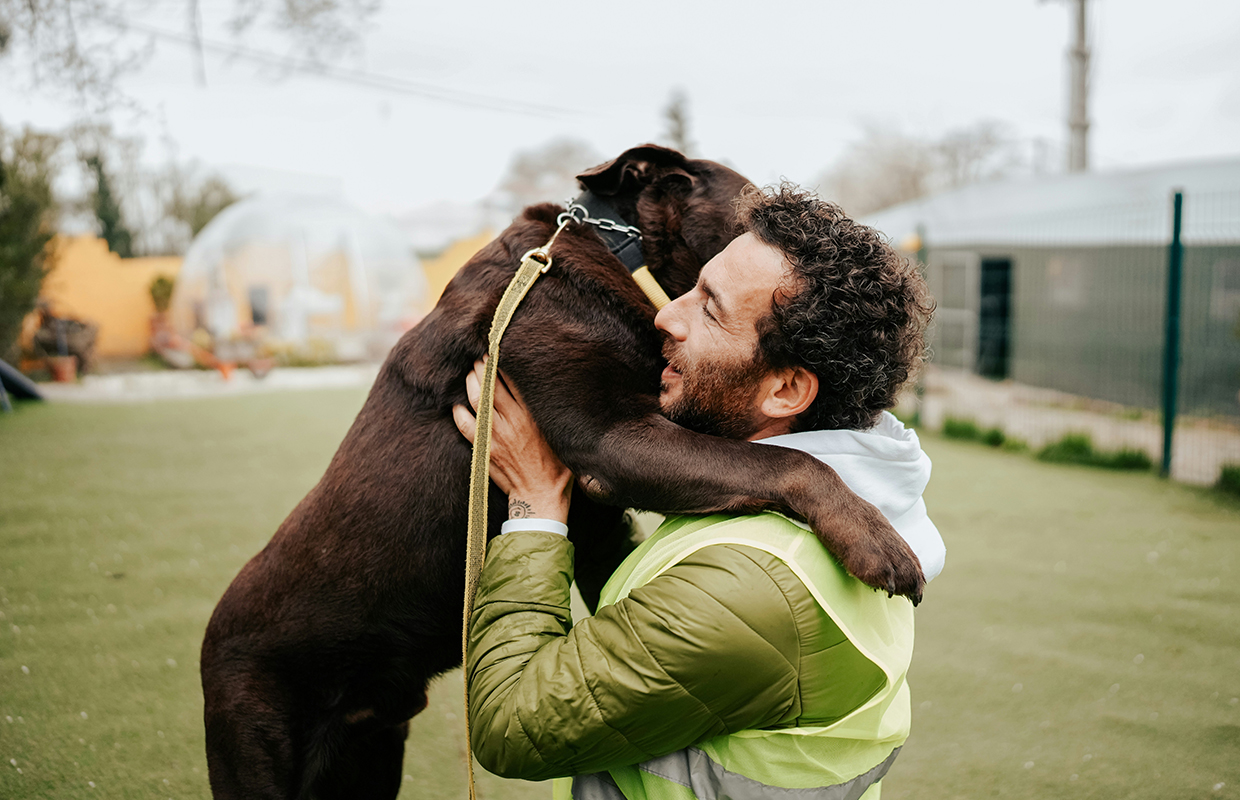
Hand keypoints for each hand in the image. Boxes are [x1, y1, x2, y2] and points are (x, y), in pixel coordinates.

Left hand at [453, 359, 571, 523]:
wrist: (541, 497)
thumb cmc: (557, 467)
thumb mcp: (560, 434)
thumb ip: (548, 413)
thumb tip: (545, 389)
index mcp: (533, 416)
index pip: (514, 380)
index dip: (503, 363)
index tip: (498, 350)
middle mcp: (513, 422)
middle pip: (491, 384)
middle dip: (483, 367)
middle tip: (480, 358)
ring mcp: (496, 435)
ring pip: (477, 399)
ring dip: (471, 382)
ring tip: (471, 373)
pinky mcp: (484, 449)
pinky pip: (465, 425)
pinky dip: (459, 412)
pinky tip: (458, 404)